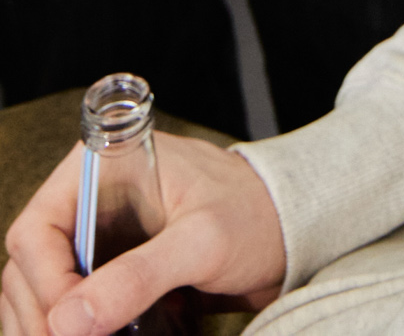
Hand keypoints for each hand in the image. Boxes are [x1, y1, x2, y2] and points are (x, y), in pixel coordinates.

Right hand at [1, 134, 283, 335]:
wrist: (291, 228)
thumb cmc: (256, 212)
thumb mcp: (204, 241)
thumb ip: (140, 275)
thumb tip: (69, 320)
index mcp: (103, 167)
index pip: (37, 232)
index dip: (44, 285)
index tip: (68, 325)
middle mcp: (90, 200)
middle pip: (28, 270)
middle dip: (40, 318)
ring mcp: (98, 239)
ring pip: (41, 295)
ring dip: (51, 329)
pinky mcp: (112, 272)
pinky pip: (71, 309)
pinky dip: (73, 332)